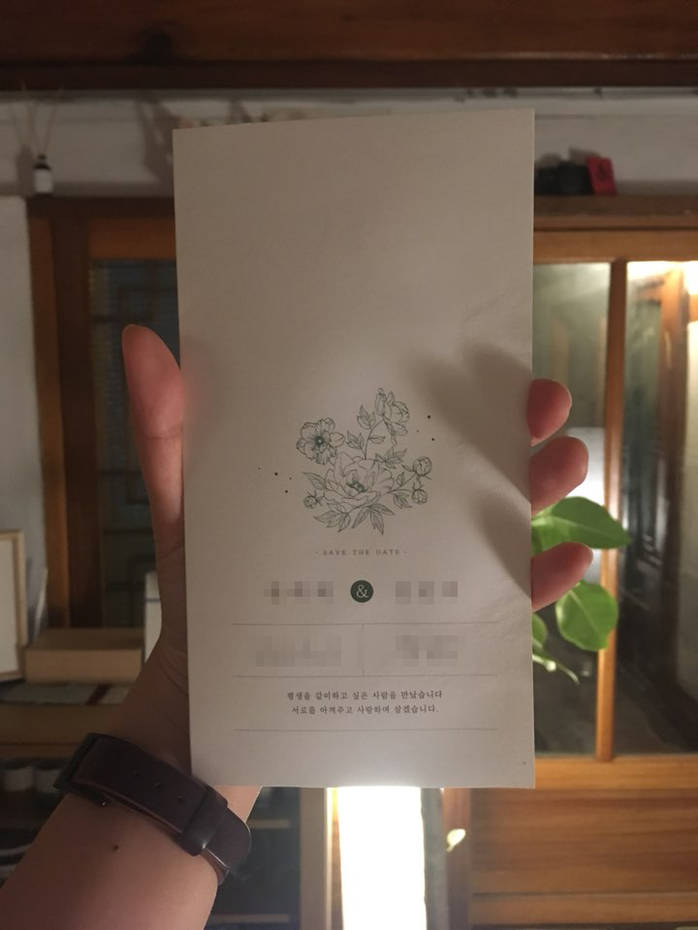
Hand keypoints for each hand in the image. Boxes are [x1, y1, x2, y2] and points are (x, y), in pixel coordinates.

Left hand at [121, 326, 589, 709]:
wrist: (214, 701)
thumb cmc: (206, 594)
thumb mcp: (185, 506)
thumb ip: (168, 431)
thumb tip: (140, 339)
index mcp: (349, 471)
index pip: (407, 411)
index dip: (450, 375)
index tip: (485, 344)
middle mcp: (394, 512)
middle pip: (467, 458)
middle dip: (515, 425)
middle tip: (542, 400)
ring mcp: (418, 570)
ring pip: (496, 521)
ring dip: (541, 488)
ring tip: (565, 461)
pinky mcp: (433, 631)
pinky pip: (496, 606)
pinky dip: (538, 581)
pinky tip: (567, 556)